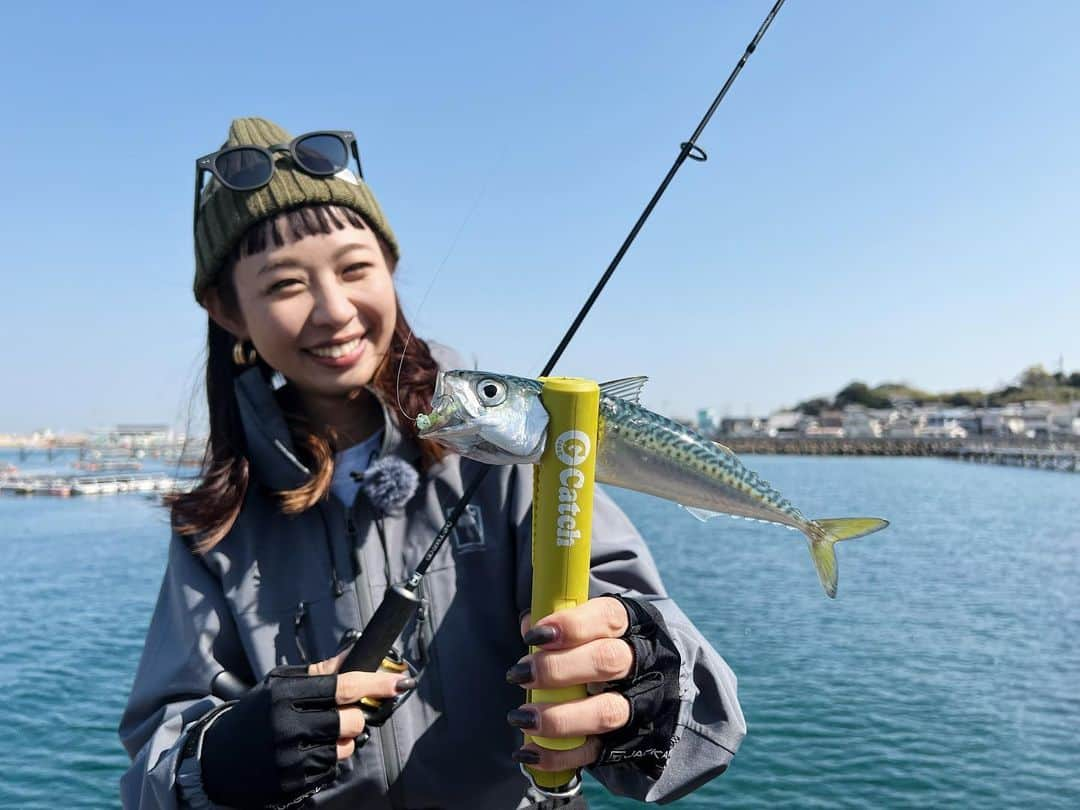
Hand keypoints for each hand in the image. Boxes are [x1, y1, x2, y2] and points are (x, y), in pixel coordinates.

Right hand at [201, 646, 411, 808]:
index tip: (399, 682)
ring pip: (345, 748)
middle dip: (354, 717)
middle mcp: (285, 726)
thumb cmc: (255, 714)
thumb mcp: (279, 684)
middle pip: (350, 721)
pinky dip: (327, 760)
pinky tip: (306, 753)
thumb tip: (355, 655)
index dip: (375, 684)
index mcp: (283, 694)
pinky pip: (331, 770)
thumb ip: (320, 672)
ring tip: (316, 735)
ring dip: (341, 741)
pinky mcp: (290, 784)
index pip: (342, 686)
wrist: (216, 758)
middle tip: (340, 715)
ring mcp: (287, 759)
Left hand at [505, 596, 632, 770]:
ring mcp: (638, 706)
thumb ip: (558, 625)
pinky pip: (594, 753)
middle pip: (607, 661)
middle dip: (558, 669)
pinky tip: (528, 751)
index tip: (534, 637)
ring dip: (559, 717)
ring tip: (522, 717)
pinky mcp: (627, 743)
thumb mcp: (587, 626)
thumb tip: (528, 626)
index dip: (571, 625)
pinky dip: (557, 756)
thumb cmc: (600, 647)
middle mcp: (641, 664)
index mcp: (631, 625)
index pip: (608, 618)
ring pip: (607, 712)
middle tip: (521, 674)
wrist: (643, 688)